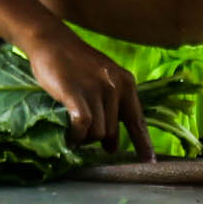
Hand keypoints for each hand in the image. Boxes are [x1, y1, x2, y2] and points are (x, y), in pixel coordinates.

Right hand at [24, 27, 151, 152]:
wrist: (52, 41)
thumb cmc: (75, 63)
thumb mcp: (103, 78)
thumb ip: (112, 105)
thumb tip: (111, 143)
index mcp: (127, 83)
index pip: (138, 121)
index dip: (144, 144)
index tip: (150, 162)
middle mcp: (116, 87)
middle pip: (113, 133)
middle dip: (99, 140)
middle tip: (83, 136)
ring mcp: (96, 90)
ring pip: (98, 133)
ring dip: (84, 138)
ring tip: (73, 130)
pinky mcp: (76, 94)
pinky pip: (83, 126)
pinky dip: (76, 135)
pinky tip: (70, 134)